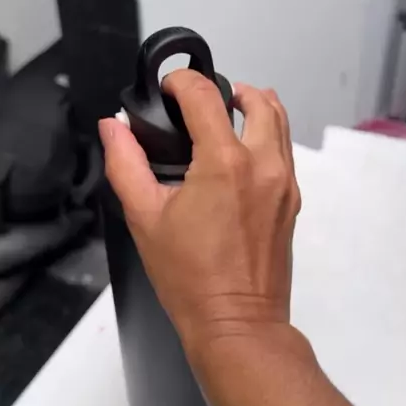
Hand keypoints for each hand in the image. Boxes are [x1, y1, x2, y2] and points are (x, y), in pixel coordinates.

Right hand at [99, 70, 299, 350]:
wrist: (237, 323)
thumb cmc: (187, 276)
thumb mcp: (144, 217)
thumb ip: (125, 162)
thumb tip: (113, 126)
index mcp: (225, 162)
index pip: (205, 94)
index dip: (180, 82)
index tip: (165, 92)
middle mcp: (264, 163)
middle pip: (258, 98)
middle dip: (226, 89)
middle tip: (196, 104)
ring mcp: (285, 182)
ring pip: (279, 121)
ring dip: (253, 107)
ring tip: (222, 117)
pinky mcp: (293, 200)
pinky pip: (284, 150)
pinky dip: (265, 135)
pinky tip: (237, 155)